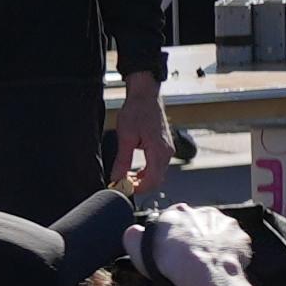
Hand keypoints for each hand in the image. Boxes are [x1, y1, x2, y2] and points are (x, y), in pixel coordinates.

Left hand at [111, 74, 172, 192]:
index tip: (123, 189)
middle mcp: (167, 152)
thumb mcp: (125, 137)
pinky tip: (134, 170)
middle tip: (121, 184)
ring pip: (158, 174)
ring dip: (142, 180)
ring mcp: (168, 150)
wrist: (145, 96)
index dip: (137, 189)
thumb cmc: (136, 112)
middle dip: (139, 186)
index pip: (153, 180)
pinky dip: (146, 172)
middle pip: (157, 180)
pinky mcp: (164, 147)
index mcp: (159, 151)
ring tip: (125, 177)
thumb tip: (117, 178)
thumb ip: (122, 161)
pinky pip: (158, 166)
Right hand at [131, 204, 244, 285]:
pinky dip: (230, 252)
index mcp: (176, 212)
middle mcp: (202, 211)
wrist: (205, 276)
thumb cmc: (173, 265)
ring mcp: (224, 222)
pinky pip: (234, 243)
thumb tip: (135, 231)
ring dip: (213, 243)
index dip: (172, 236)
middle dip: (194, 238)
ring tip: (208, 262)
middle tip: (192, 257)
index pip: (172, 220)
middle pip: (197, 224)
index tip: (173, 250)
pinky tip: (222, 264)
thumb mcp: (139, 251)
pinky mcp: (240, 236)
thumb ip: (134, 236)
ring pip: (217, 231)